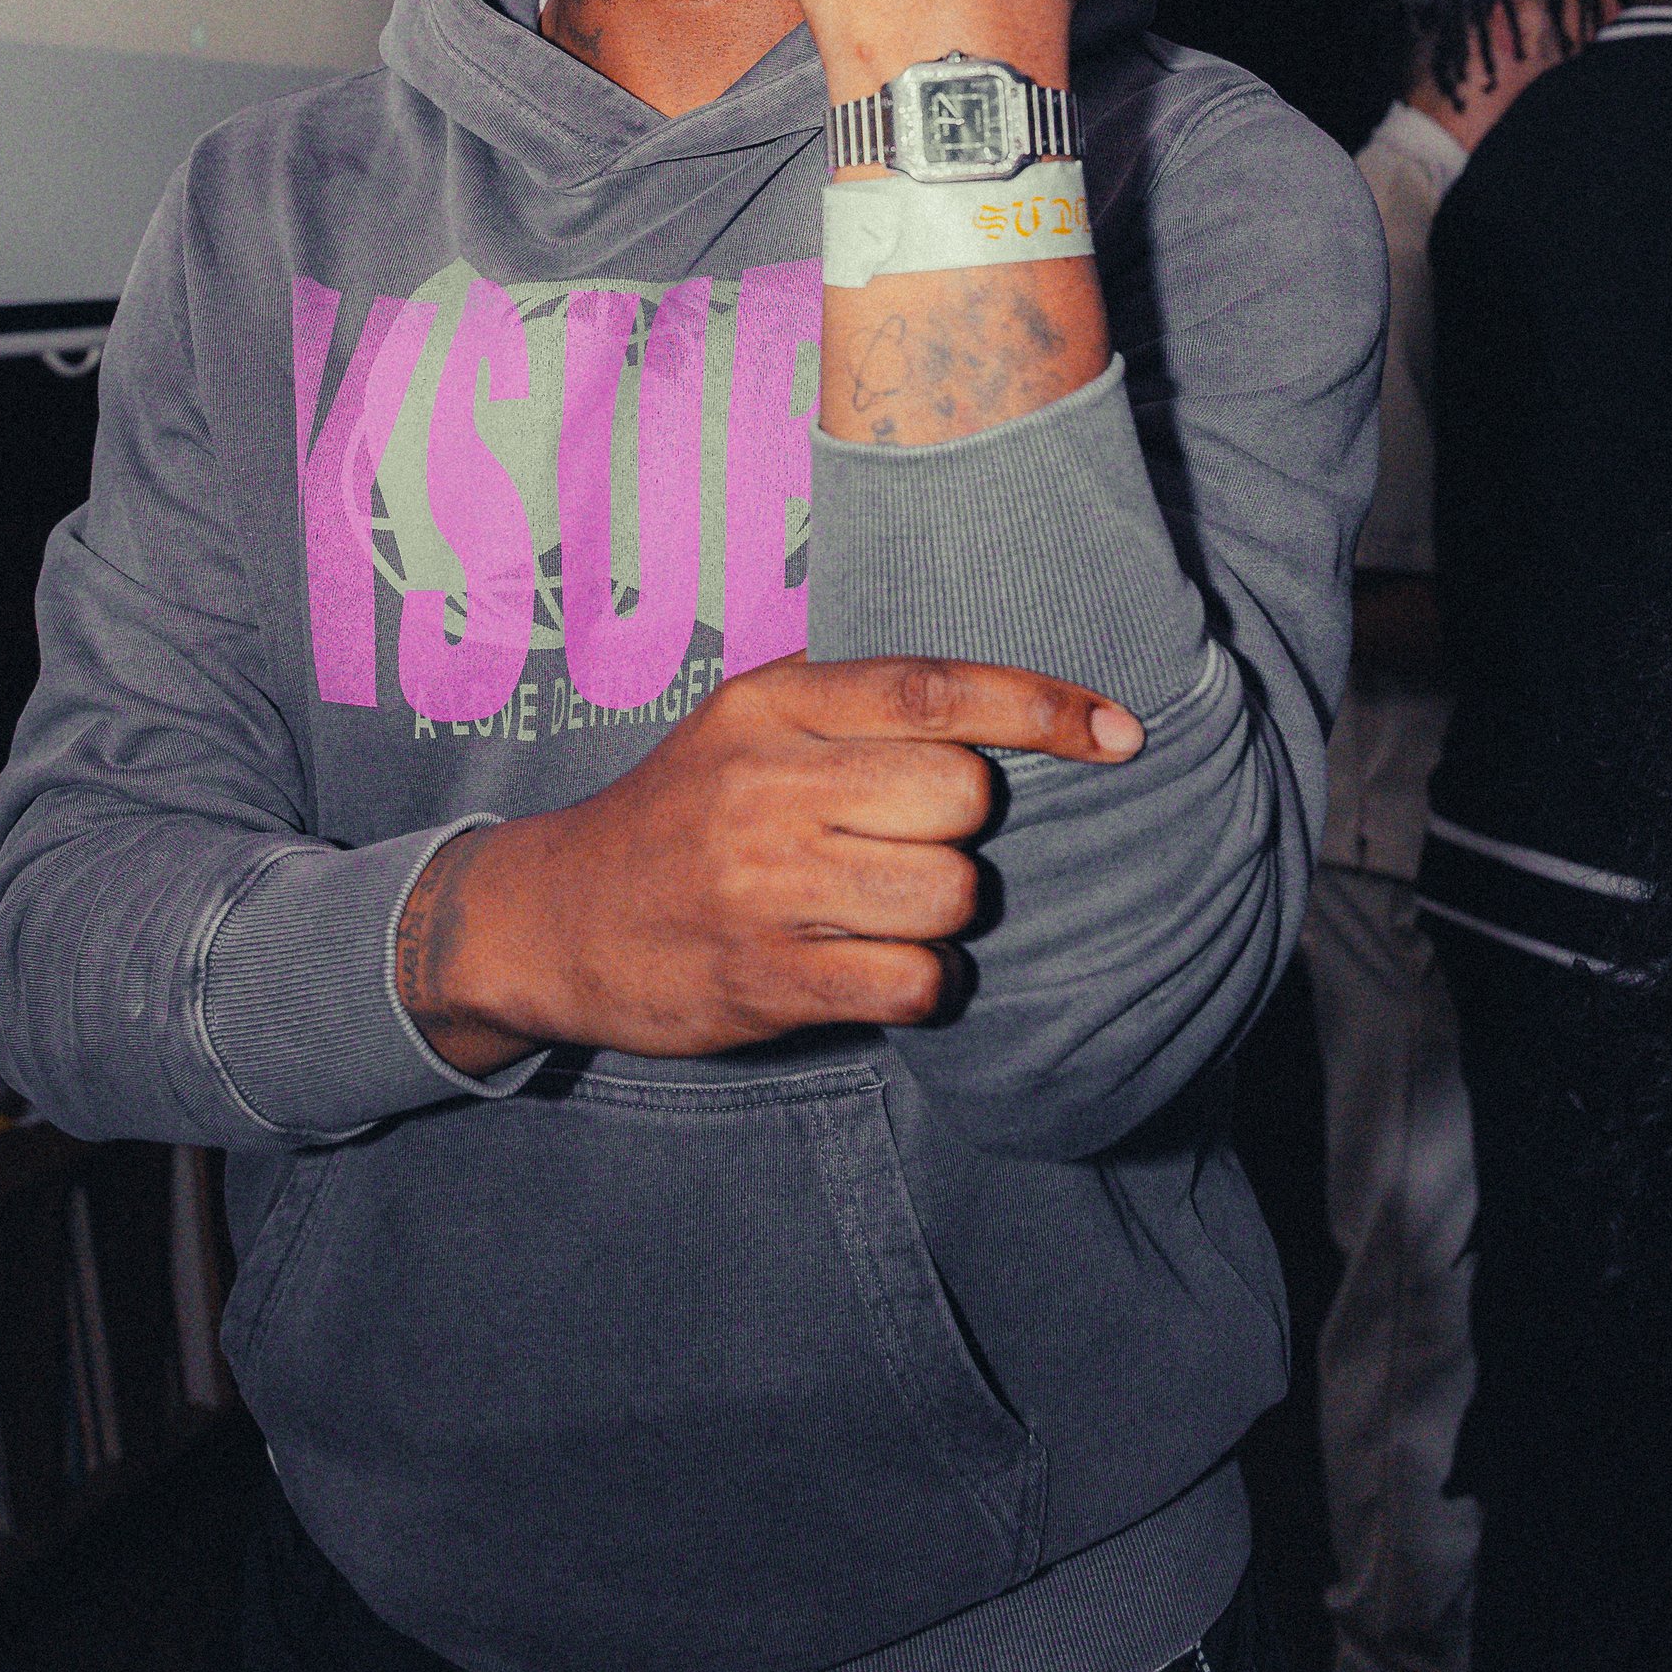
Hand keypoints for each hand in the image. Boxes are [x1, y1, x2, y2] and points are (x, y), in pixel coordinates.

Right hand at [396, 651, 1143, 1073]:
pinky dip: (917, 983)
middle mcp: (767, 786)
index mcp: (772, 706)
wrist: (549, 919)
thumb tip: (997, 697)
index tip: (1122, 731)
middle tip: (906, 846)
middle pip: (961, 797)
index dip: (1043, 705)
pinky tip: (871, 969)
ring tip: (883, 912)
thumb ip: (850, 702)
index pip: (934, 688)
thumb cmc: (678, 815)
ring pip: (949, 895)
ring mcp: (763, 886)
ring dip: (942, 914)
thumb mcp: (742, 726)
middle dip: (962, 832)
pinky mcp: (763, 979)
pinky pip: (912, 982)